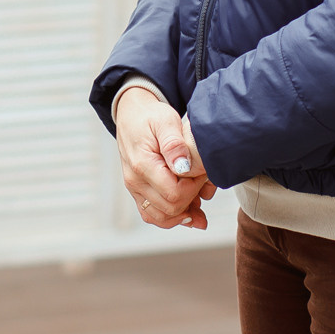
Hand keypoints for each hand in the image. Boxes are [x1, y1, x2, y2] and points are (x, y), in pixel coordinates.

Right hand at [115, 86, 216, 229]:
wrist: (132, 115)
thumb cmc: (151, 117)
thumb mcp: (166, 121)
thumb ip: (175, 144)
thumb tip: (184, 167)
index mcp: (142, 165)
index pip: (174, 193)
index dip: (194, 187)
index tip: (202, 171)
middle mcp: (134, 181)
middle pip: (171, 209)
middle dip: (192, 198)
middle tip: (202, 179)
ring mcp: (134, 189)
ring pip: (162, 218)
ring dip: (184, 214)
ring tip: (200, 200)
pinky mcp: (138, 192)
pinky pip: (153, 215)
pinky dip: (173, 217)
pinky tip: (189, 210)